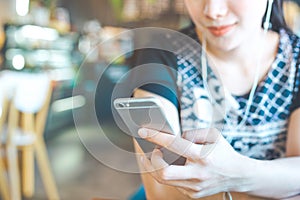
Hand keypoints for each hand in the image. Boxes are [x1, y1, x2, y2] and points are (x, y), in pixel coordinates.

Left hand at [138, 128, 253, 198]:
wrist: (238, 175)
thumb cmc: (224, 153)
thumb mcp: (213, 135)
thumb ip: (193, 132)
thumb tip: (175, 134)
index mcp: (202, 156)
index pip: (174, 145)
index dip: (156, 137)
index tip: (144, 132)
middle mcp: (197, 174)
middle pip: (163, 172)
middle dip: (151, 160)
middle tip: (150, 151)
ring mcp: (194, 187)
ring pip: (164, 180)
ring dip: (154, 167)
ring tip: (152, 157)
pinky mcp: (193, 194)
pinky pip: (173, 184)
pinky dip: (167, 174)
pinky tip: (169, 166)